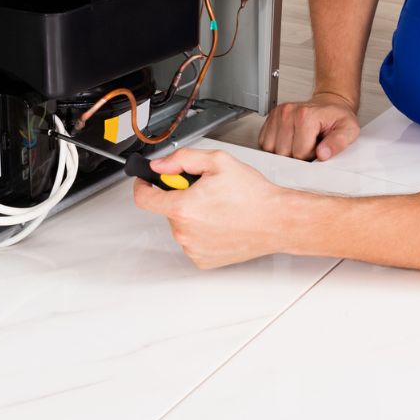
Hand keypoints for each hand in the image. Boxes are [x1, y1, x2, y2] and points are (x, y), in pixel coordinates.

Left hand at [133, 148, 297, 268]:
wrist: (276, 220)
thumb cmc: (253, 194)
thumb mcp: (218, 161)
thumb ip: (182, 159)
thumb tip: (159, 165)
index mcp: (183, 208)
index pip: (144, 198)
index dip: (143, 185)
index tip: (147, 181)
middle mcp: (185, 232)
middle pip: (167, 209)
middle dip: (180, 197)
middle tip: (205, 190)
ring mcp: (193, 249)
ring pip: (180, 225)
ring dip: (191, 214)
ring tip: (219, 207)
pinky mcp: (203, 260)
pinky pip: (192, 241)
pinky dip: (201, 231)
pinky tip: (221, 223)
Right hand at [257, 91, 359, 160]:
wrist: (328, 105)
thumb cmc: (336, 118)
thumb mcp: (348, 129)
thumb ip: (338, 142)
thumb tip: (323, 154)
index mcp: (306, 115)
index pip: (299, 153)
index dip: (310, 156)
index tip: (318, 146)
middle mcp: (288, 112)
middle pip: (283, 153)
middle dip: (296, 155)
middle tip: (309, 144)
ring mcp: (277, 115)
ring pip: (271, 150)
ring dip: (284, 152)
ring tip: (298, 143)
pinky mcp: (270, 119)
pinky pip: (264, 143)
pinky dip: (275, 147)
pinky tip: (288, 141)